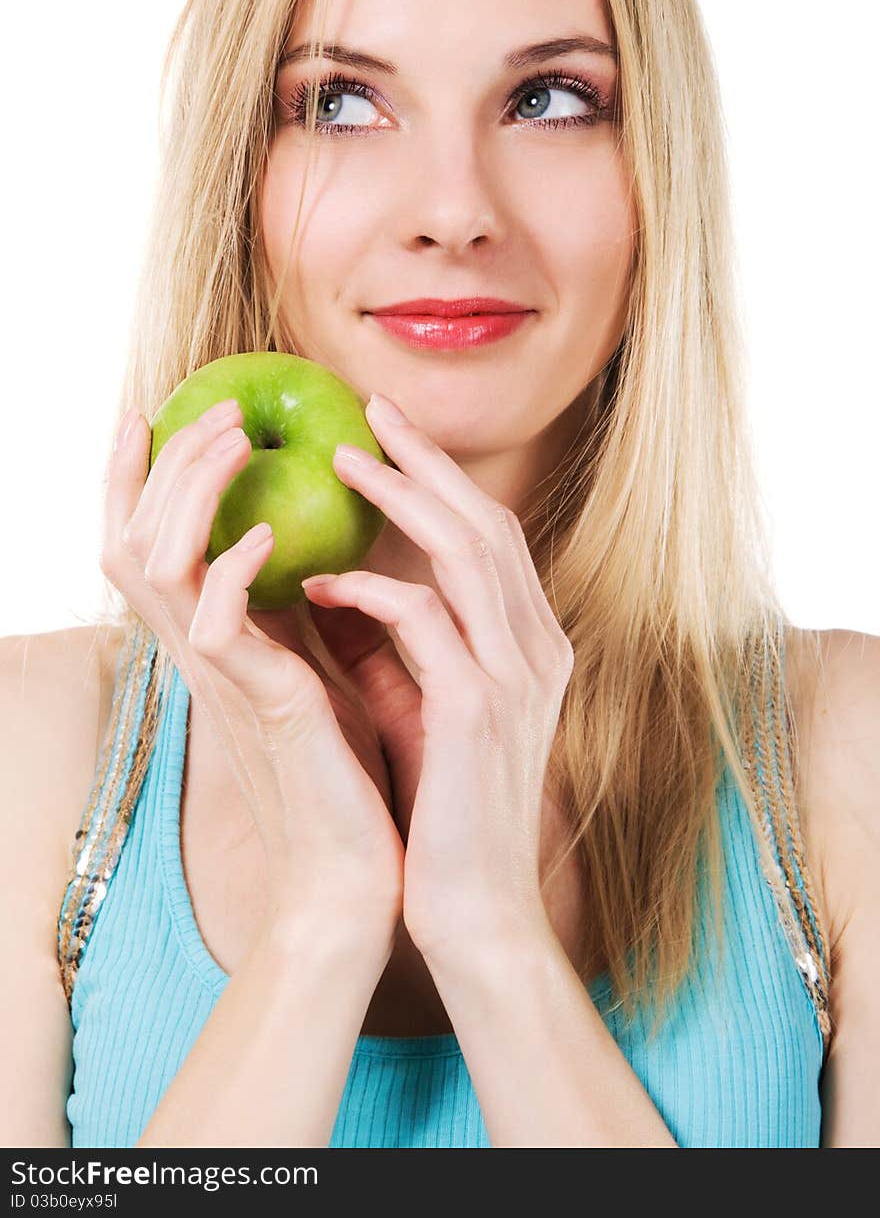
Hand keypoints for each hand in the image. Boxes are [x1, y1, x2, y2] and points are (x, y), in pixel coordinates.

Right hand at [100, 399, 403, 936]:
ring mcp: (221, 680)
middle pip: (130, 537)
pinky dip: (232, 568)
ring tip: (236, 440)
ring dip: (190, 491)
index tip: (156, 410)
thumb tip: (312, 543)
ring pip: (154, 563)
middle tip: (216, 407)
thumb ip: (295, 612)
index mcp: (211, 642)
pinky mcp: (258, 706)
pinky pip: (212, 626)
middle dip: (162, 462)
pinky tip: (273, 533)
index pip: (146, 544)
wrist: (355, 873)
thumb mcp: (313, 670)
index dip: (138, 477)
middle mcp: (199, 655)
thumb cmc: (342, 772)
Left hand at [300, 393, 574, 959]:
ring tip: (342, 461)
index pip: (492, 536)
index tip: (392, 436)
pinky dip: (373, 589)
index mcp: (531, 646)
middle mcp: (538, 649)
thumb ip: (393, 644)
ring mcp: (516, 677)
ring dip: (403, 497)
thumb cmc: (441, 809)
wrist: (475, 909)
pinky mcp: (478, 710)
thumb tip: (335, 578)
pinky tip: (323, 580)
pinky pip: (425, 619)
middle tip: (370, 410)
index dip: (444, 478)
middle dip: (428, 460)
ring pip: (467, 551)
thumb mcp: (420, 708)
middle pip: (487, 523)